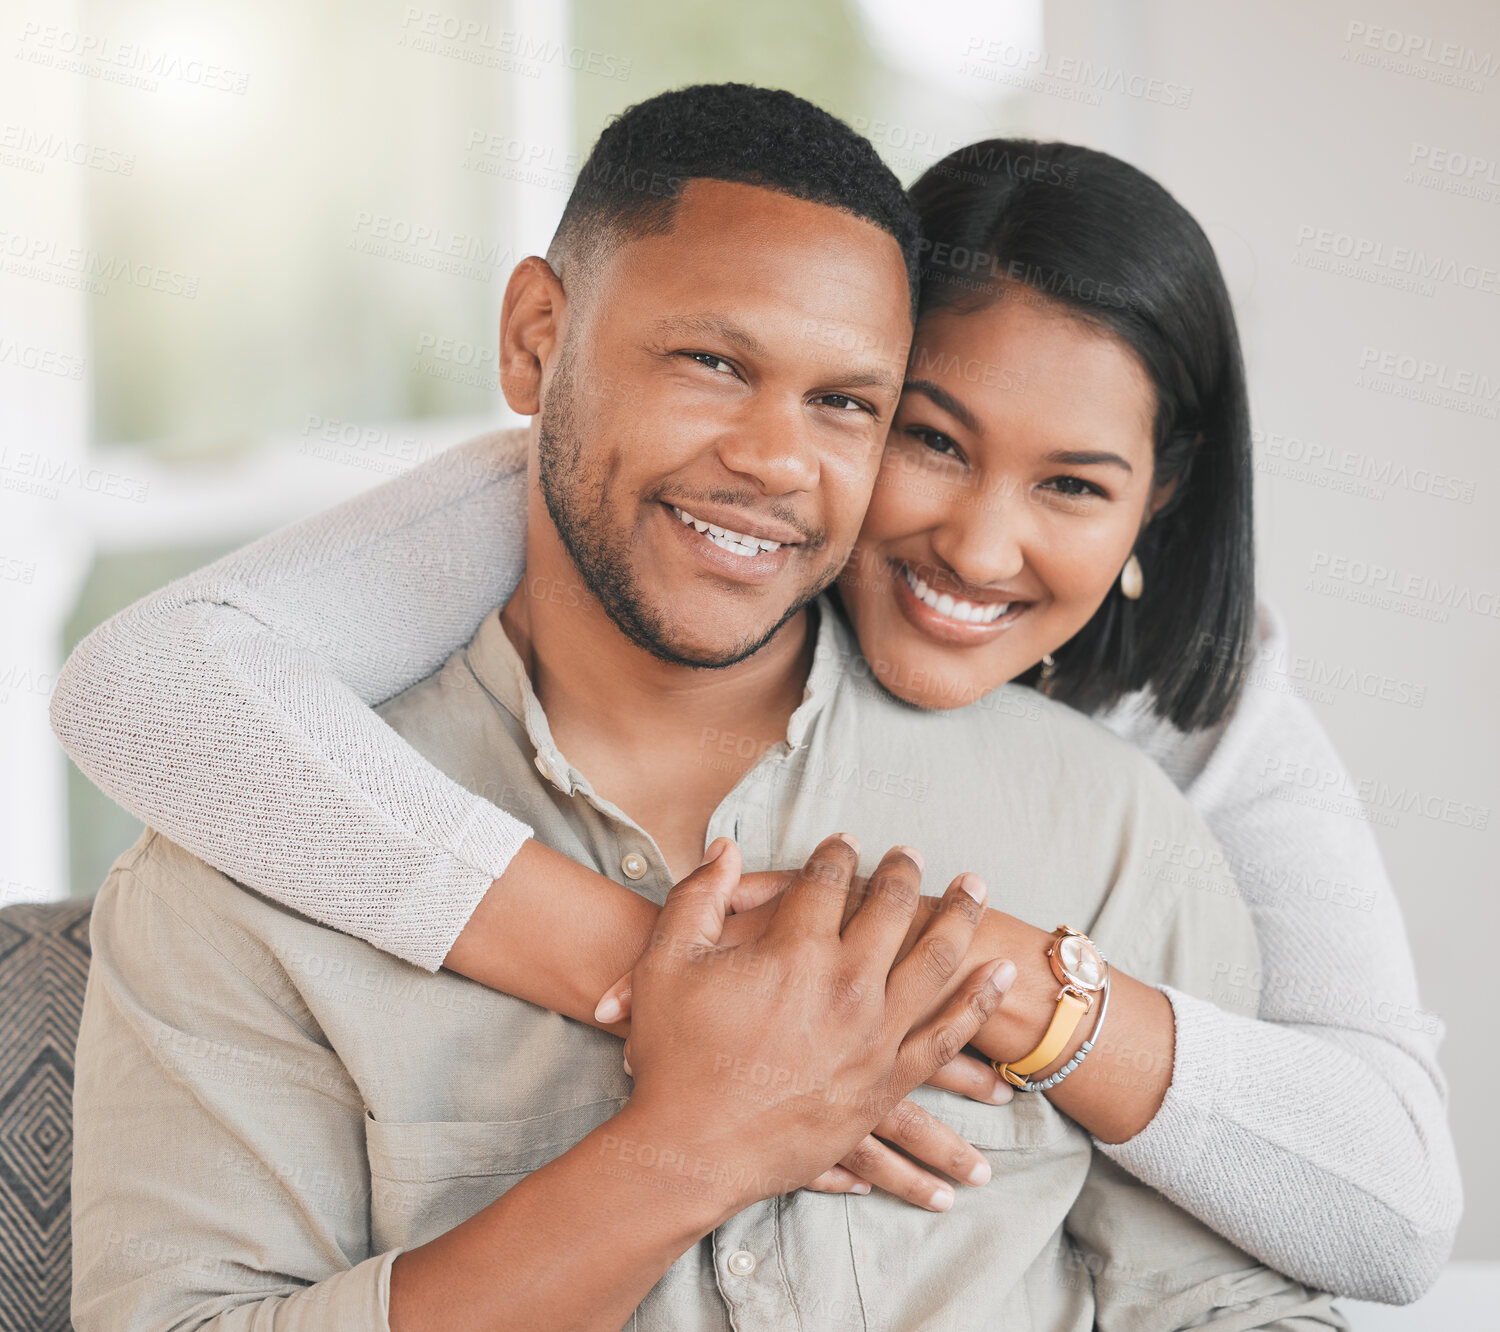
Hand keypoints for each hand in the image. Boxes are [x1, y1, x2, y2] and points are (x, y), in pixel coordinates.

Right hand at [619, 834, 1014, 1214]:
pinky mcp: (884, 1085)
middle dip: (904, 873)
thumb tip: (726, 847)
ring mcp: (873, 1039)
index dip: (835, 854)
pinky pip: (944, 1039)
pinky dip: (976, 1005)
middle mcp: (846, 987)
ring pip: (936, 965)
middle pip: (892, 911)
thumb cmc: (673, 1054)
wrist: (689, 1150)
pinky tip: (998, 976)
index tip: (845, 842)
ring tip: (979, 891)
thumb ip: (699, 895)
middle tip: (913, 853)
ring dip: (960, 920)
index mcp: (795, 950)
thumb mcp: (667, 961)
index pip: (827, 881)